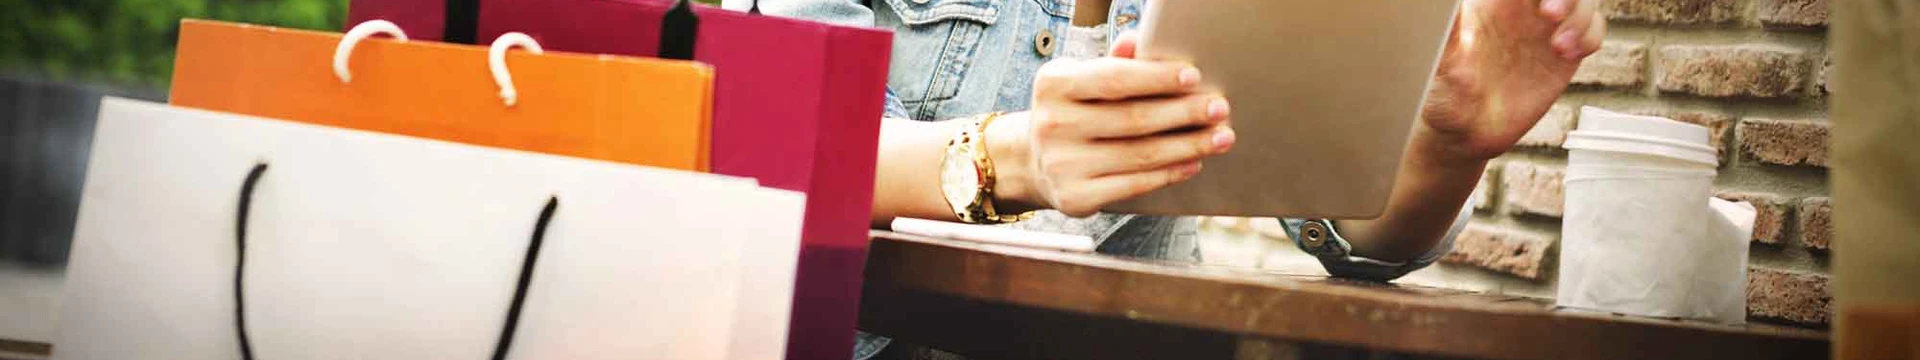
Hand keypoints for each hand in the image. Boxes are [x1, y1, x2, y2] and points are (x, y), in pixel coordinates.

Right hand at [992, 34, 1233, 216]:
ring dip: (1188, 146)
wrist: (1033, 161)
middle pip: (1133, 118)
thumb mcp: (1082, 80)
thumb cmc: (1072, 112)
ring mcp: (1061, 164)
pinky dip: (1169, 174)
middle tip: (1219, 108)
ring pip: (1140, 154)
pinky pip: (1134, 184)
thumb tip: (1138, 41)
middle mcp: (1052, 124)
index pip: (1114, 79)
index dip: (1157, 78)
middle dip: (1184, 113)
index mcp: (1053, 84)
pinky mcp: (1074, 197)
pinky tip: (1192, 163)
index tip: (1194, 77)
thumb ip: (1113, 63)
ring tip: (1219, 137)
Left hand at [1421, 0, 1605, 161]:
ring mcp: (1544, 29)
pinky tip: (1568, 54)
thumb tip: (1443, 7)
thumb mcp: (1438, 63)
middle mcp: (1520, 9)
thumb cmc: (1442, 95)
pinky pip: (1592, 29)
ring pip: (1581, 1)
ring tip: (1559, 46)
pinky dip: (1590, 35)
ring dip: (1579, 15)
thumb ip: (1447, 34)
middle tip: (1550, 13)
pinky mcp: (1562, 53)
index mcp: (1490, 3)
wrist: (1465, 133)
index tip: (1535, 2)